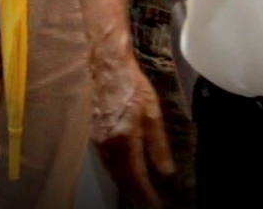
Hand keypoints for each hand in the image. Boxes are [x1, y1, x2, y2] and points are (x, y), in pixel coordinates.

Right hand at [91, 57, 174, 207]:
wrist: (106, 67)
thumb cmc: (132, 87)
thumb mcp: (152, 114)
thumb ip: (158, 145)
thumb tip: (166, 171)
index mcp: (124, 142)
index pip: (136, 177)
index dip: (147, 194)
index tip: (158, 205)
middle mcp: (108, 146)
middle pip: (122, 179)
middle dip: (136, 194)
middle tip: (149, 204)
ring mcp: (99, 141)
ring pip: (113, 172)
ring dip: (126, 186)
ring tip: (139, 195)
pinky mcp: (96, 134)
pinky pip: (107, 162)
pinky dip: (117, 173)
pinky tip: (124, 173)